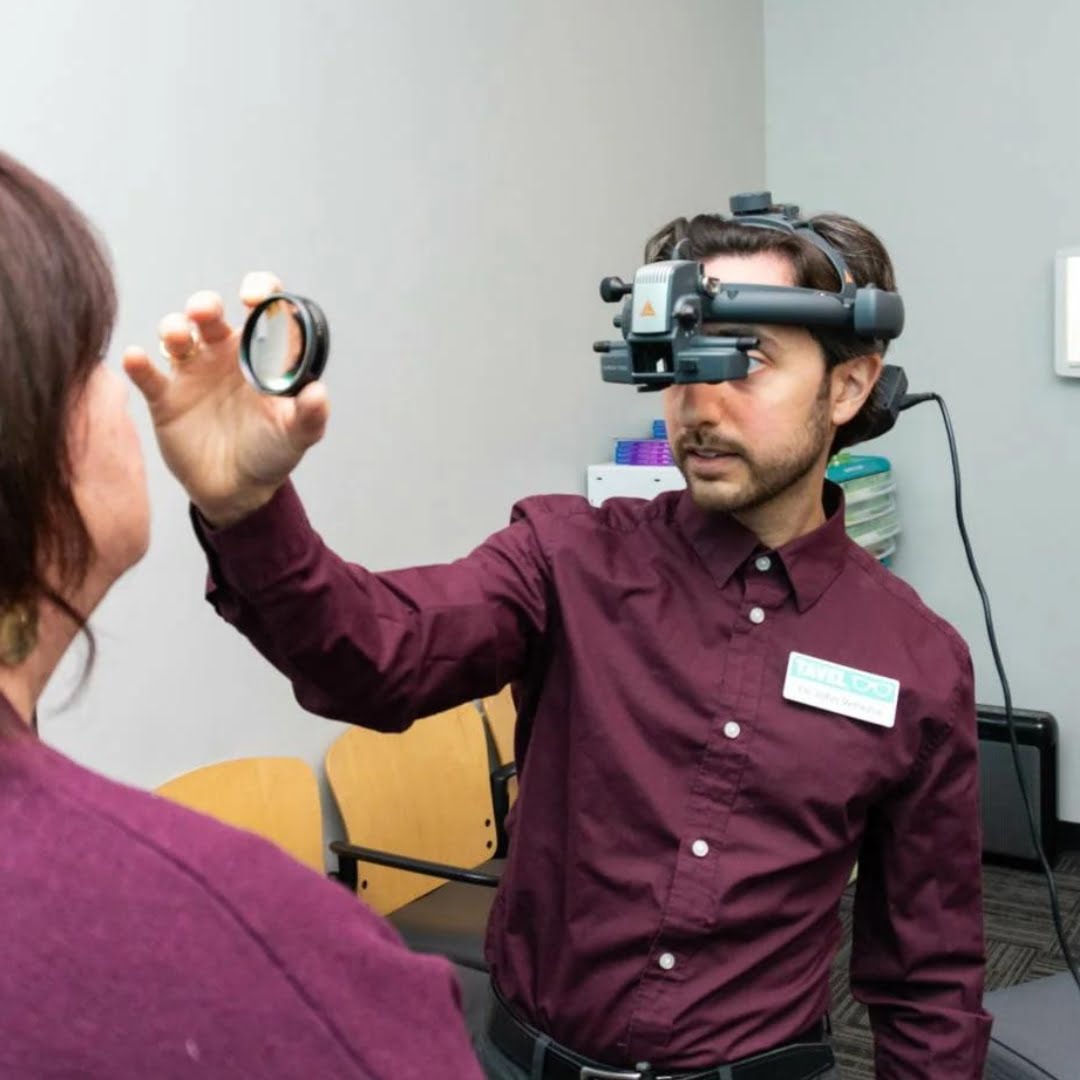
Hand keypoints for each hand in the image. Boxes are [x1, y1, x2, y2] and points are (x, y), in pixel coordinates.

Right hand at [123, 272, 329, 527]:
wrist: (239, 491)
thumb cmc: (272, 453)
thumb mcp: (297, 435)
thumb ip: (310, 415)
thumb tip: (317, 393)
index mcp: (261, 353)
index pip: (261, 308)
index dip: (259, 291)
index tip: (255, 298)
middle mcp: (224, 354)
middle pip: (209, 313)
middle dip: (205, 305)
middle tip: (206, 314)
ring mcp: (193, 373)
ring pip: (176, 334)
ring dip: (173, 328)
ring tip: (178, 337)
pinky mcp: (165, 398)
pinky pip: (147, 374)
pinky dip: (139, 364)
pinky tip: (136, 359)